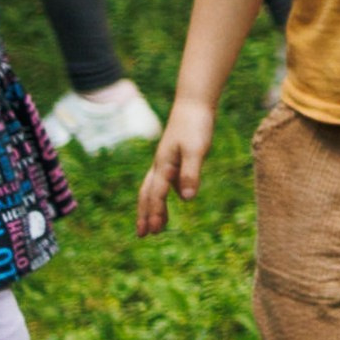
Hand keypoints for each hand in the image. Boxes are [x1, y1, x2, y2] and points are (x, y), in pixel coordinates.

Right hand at [136, 100, 215, 235]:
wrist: (194, 105)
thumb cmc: (195, 126)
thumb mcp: (197, 151)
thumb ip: (191, 173)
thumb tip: (187, 199)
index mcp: (164, 166)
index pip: (157, 195)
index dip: (154, 214)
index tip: (152, 232)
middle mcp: (161, 166)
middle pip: (148, 195)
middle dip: (145, 215)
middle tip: (142, 235)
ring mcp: (165, 162)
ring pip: (153, 189)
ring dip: (153, 207)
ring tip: (155, 225)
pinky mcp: (173, 158)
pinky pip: (164, 181)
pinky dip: (164, 194)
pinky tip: (173, 198)